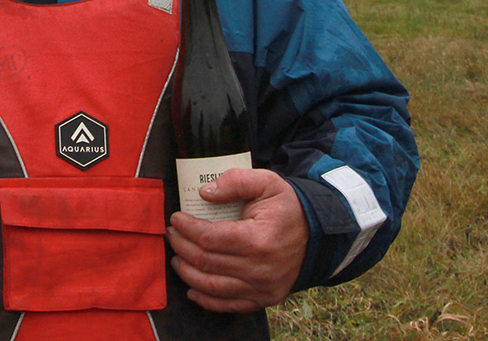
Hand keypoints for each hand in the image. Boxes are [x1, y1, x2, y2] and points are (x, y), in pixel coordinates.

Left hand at [166, 168, 307, 311]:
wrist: (315, 233)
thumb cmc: (287, 206)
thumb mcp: (266, 182)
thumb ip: (235, 181)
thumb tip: (204, 193)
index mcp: (258, 239)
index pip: (210, 238)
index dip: (187, 228)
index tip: (176, 218)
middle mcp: (260, 269)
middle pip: (206, 262)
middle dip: (182, 246)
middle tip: (172, 234)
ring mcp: (262, 288)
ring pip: (212, 286)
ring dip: (187, 273)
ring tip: (177, 257)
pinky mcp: (264, 299)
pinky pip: (229, 305)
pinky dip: (206, 299)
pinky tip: (192, 288)